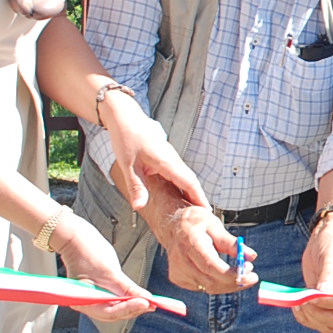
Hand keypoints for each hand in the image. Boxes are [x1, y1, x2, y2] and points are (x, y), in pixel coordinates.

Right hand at [49, 211, 158, 322]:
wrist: (77, 238)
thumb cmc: (87, 251)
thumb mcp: (110, 271)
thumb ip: (127, 288)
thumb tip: (145, 299)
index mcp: (82, 300)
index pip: (109, 312)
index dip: (129, 309)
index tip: (146, 303)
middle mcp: (86, 303)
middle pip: (113, 314)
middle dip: (132, 309)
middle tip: (152, 304)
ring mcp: (92, 298)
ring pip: (115, 309)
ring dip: (131, 306)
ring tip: (149, 302)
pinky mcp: (99, 292)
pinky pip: (115, 301)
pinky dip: (127, 300)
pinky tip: (140, 297)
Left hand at [100, 96, 208, 211]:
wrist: (125, 117)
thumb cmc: (126, 137)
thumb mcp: (128, 165)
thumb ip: (136, 187)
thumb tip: (139, 207)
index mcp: (166, 161)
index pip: (188, 182)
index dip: (198, 197)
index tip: (206, 211)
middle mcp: (172, 159)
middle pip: (191, 180)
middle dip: (199, 197)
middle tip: (205, 214)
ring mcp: (170, 157)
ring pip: (186, 176)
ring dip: (192, 191)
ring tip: (195, 206)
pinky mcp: (165, 156)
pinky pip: (179, 172)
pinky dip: (184, 184)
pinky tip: (181, 192)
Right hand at [157, 204, 253, 295]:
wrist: (172, 226)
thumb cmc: (196, 223)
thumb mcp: (215, 225)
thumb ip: (232, 243)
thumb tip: (251, 256)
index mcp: (190, 243)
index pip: (211, 266)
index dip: (231, 274)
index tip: (249, 272)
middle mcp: (181, 260)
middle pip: (211, 281)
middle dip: (235, 282)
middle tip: (252, 277)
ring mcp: (178, 272)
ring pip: (208, 287)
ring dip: (228, 285)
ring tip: (242, 272)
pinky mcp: (178, 279)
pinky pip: (202, 286)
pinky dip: (217, 283)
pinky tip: (223, 273)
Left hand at [294, 209, 332, 332]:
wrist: (327, 239)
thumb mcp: (331, 255)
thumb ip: (329, 275)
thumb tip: (324, 294)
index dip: (325, 302)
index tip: (310, 293)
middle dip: (317, 313)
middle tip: (303, 300)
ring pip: (328, 326)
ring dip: (311, 318)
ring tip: (299, 303)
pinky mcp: (325, 306)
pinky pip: (318, 323)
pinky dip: (306, 319)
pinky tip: (298, 306)